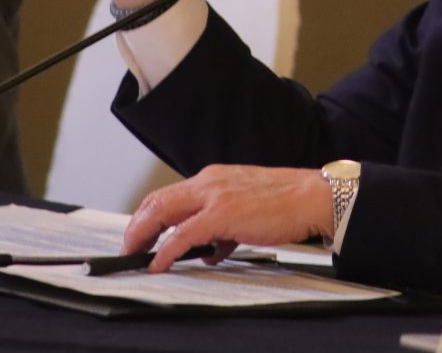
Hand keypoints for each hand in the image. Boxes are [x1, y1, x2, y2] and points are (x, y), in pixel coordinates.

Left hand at [121, 165, 335, 271]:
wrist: (311, 197)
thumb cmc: (286, 202)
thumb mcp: (247, 208)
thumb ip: (224, 225)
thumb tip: (212, 249)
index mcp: (214, 177)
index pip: (170, 193)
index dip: (149, 215)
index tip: (141, 234)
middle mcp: (209, 181)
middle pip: (157, 200)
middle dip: (137, 226)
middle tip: (130, 248)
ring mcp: (214, 195)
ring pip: (162, 212)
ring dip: (143, 236)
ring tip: (137, 256)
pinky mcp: (222, 213)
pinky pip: (182, 234)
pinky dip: (166, 251)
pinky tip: (159, 263)